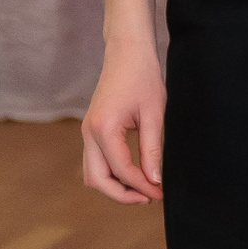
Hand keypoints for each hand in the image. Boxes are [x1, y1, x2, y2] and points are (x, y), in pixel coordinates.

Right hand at [81, 39, 165, 203]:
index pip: (121, 170)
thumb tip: (155, 180)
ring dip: (114, 186)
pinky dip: (110, 173)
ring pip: (92, 174)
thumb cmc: (142, 76)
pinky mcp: (91, 129)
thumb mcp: (153, 114)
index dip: (142, 186)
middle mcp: (89, 133)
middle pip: (97, 180)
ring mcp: (87, 131)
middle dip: (122, 194)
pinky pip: (94, 161)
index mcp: (103, 129)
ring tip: (142, 189)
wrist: (127, 51)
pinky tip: (132, 173)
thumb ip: (152, 149)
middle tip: (149, 197)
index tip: (160, 193)